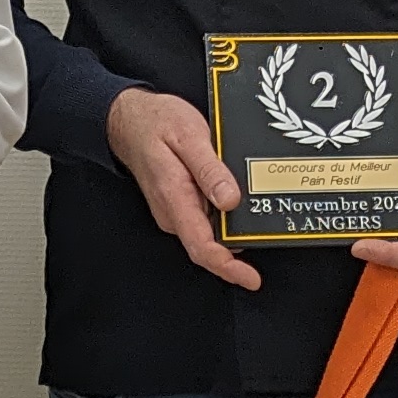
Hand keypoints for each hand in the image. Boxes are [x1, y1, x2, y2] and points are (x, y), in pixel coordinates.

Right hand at [107, 86, 256, 290]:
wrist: (128, 118)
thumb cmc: (156, 123)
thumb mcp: (189, 136)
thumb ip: (210, 170)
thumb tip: (231, 200)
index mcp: (175, 198)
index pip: (201, 247)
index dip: (228, 268)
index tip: (251, 278)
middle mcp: (174, 212)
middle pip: (210, 245)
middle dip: (240, 248)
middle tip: (269, 234)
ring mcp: (176, 209)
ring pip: (210, 232)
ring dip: (235, 230)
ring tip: (261, 215)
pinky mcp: (181, 203)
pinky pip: (206, 218)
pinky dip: (226, 216)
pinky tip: (241, 203)